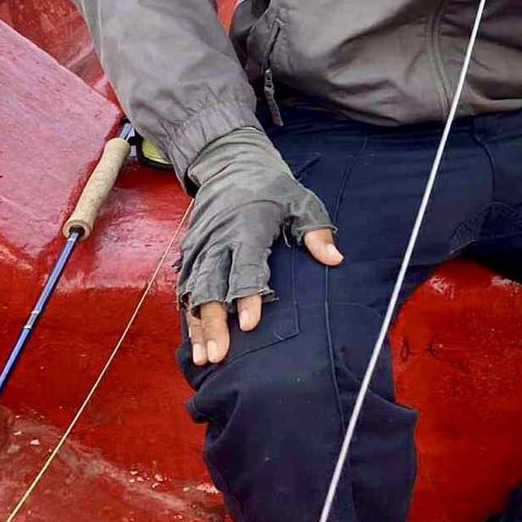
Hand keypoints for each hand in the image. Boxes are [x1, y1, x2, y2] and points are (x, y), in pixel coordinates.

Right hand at [179, 126, 340, 366]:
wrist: (229, 164)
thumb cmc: (272, 187)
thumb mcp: (301, 200)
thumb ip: (316, 230)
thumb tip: (334, 258)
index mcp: (247, 226)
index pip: (246, 265)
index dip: (248, 295)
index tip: (250, 324)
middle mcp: (218, 239)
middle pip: (212, 285)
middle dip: (214, 321)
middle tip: (220, 354)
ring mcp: (201, 248)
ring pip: (195, 292)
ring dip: (199, 325)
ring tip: (206, 357)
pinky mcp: (191, 254)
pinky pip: (187, 289)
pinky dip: (190, 316)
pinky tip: (196, 342)